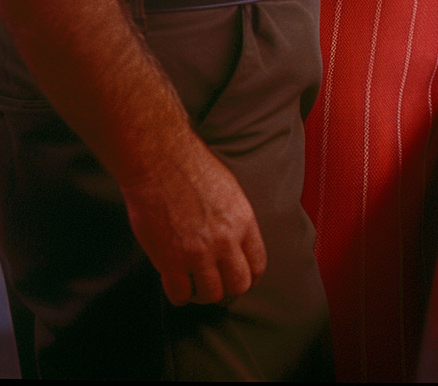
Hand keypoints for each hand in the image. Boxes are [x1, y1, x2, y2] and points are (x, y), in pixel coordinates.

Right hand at [121, 137, 266, 306]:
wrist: (160, 160)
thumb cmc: (191, 168)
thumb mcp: (229, 191)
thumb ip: (235, 221)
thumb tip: (236, 244)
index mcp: (243, 221)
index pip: (258, 264)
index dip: (249, 277)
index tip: (238, 278)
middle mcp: (225, 241)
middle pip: (238, 286)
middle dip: (228, 289)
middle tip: (215, 284)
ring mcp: (198, 253)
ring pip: (211, 295)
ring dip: (202, 293)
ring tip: (194, 283)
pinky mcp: (171, 261)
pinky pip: (180, 295)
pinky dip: (179, 294)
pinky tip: (175, 282)